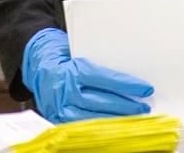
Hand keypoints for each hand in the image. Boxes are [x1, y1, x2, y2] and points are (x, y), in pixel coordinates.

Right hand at [22, 27, 152, 122]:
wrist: (38, 67)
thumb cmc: (64, 58)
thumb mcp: (79, 55)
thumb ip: (99, 65)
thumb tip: (129, 77)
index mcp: (72, 71)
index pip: (106, 79)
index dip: (128, 85)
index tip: (145, 89)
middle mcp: (66, 91)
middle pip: (103, 102)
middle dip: (127, 106)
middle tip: (144, 107)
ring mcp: (62, 108)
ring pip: (95, 118)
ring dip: (117, 120)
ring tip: (134, 119)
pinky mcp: (59, 120)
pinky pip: (84, 127)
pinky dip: (101, 128)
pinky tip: (114, 127)